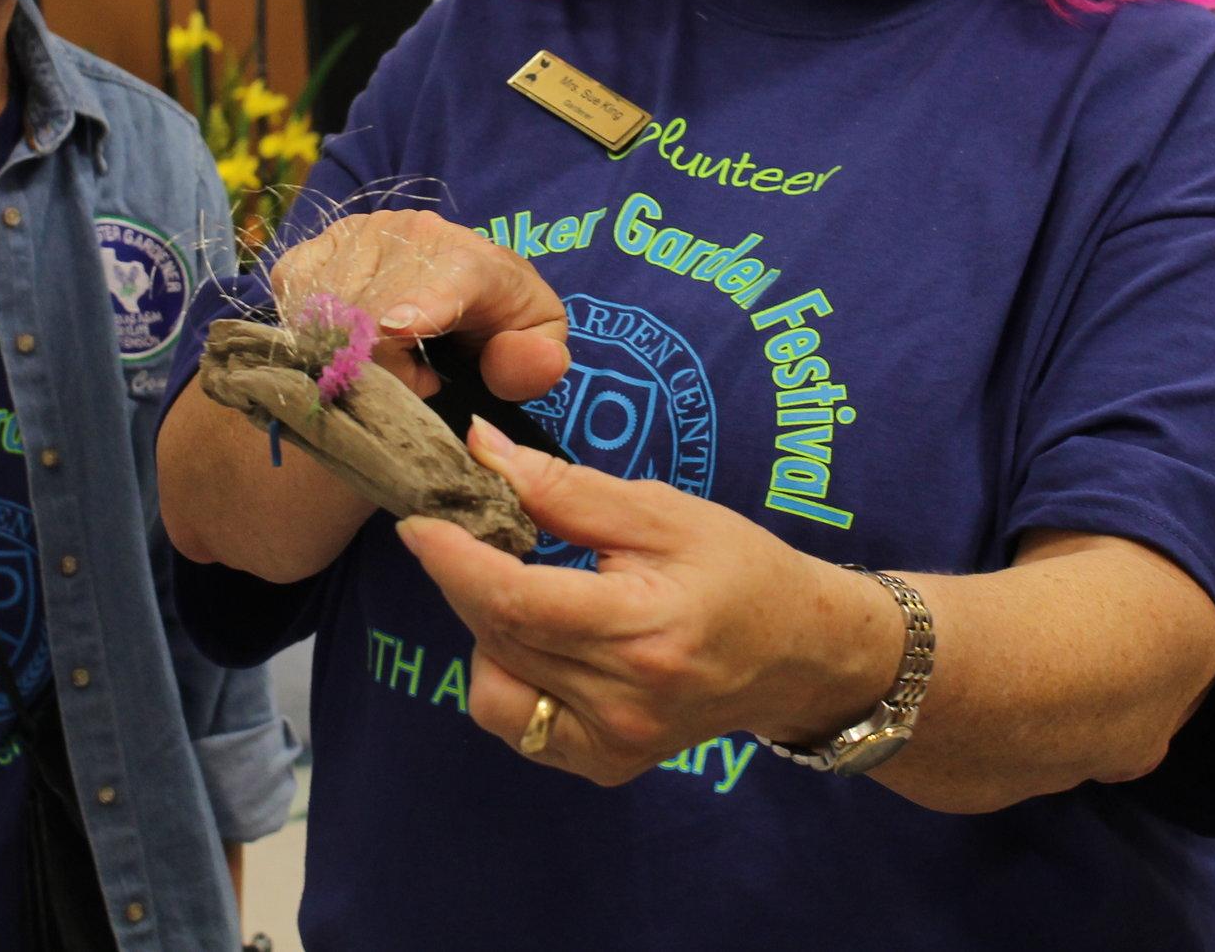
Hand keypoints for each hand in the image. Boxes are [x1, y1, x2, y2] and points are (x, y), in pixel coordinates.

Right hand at [269, 210, 569, 403]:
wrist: (463, 282)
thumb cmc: (500, 319)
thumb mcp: (537, 341)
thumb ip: (537, 360)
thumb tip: (521, 359)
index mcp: (477, 263)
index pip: (452, 279)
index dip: (423, 303)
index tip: (396, 328)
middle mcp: (413, 235)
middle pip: (374, 316)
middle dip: (387, 371)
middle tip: (419, 378)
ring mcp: (357, 235)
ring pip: (327, 312)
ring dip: (348, 354)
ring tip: (389, 355)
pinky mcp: (316, 248)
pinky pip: (293, 297)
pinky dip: (310, 329)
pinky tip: (346, 335)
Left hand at [394, 417, 899, 785]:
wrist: (797, 654)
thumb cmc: (738, 569)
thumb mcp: (661, 512)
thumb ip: (565, 489)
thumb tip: (482, 450)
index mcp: (642, 631)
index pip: (517, 602)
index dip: (454, 561)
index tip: (418, 520)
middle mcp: (622, 702)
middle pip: (499, 635)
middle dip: (465, 577)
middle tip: (470, 531)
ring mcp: (610, 744)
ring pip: (494, 683)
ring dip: (486, 627)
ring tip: (529, 590)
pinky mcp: (602, 764)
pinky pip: (515, 722)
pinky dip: (507, 674)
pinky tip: (543, 641)